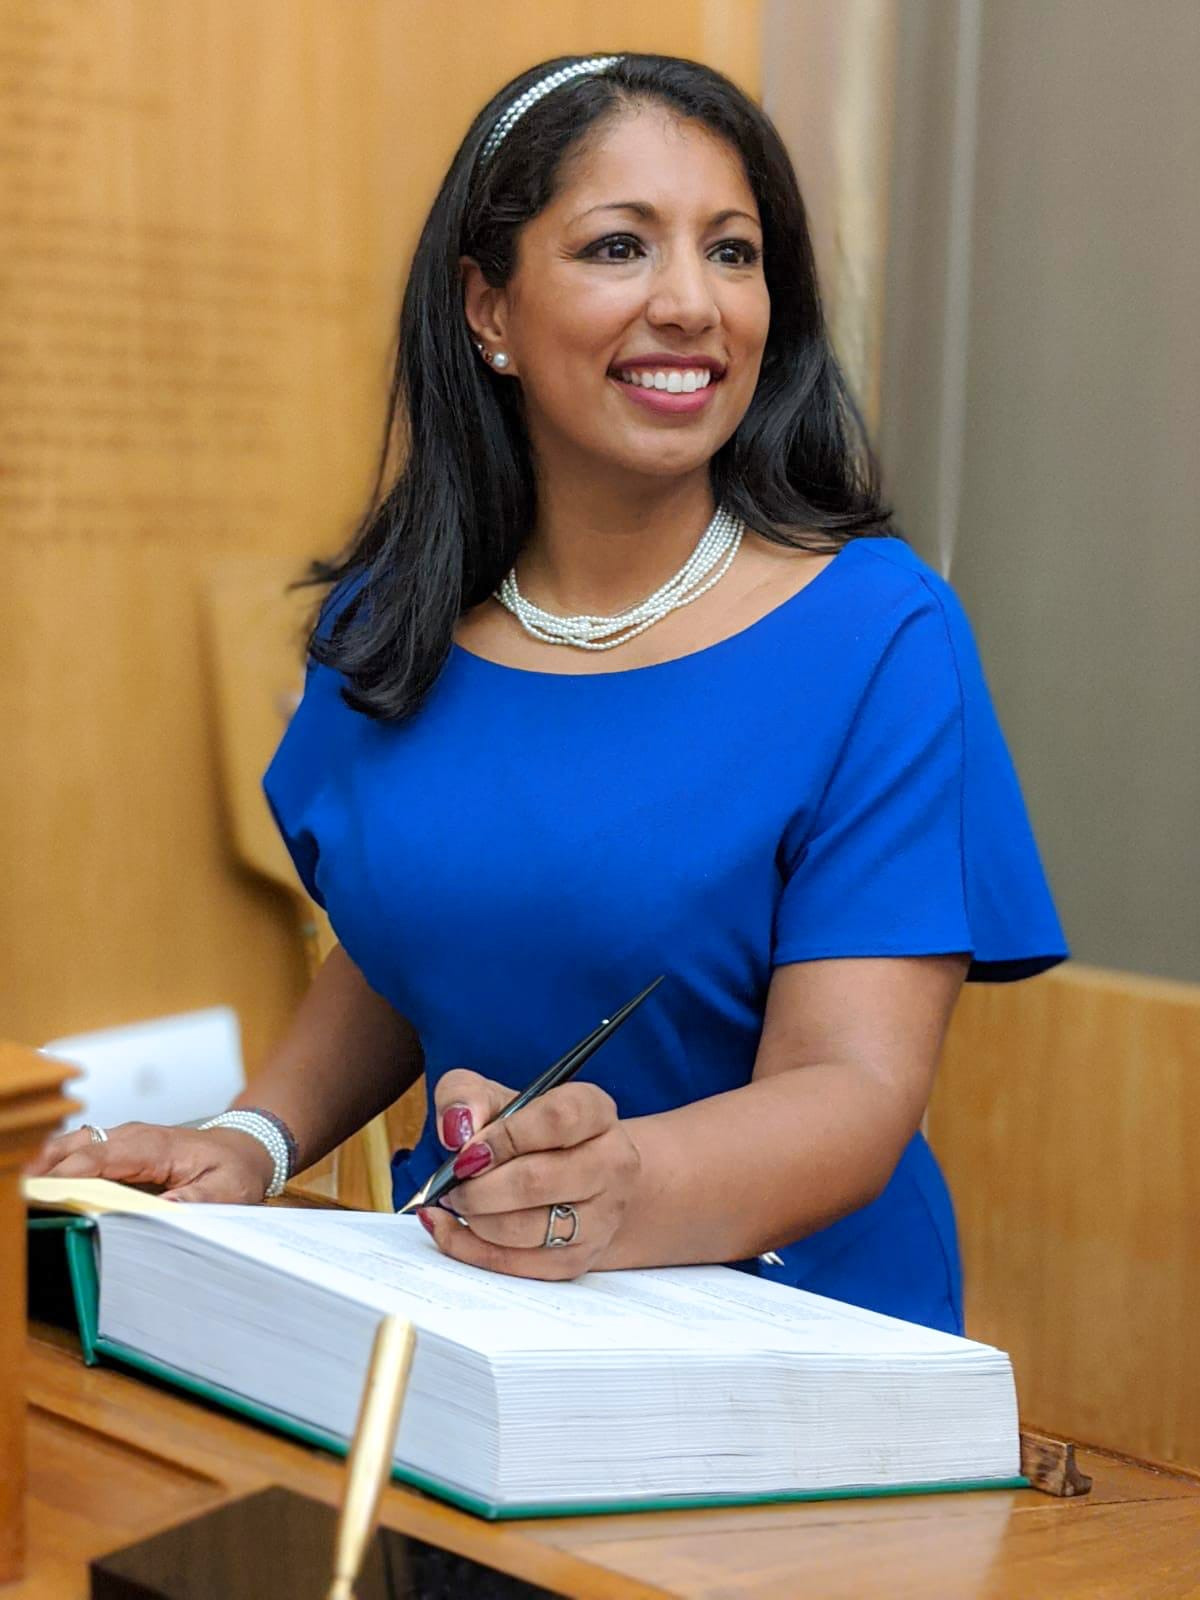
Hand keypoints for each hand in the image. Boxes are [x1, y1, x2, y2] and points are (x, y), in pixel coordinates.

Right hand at [25, 1121, 275, 1203]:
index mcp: (155, 1146)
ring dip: (47, 1164)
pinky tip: (40, 1184)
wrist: (246, 1148)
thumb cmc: (235, 1169)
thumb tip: (161, 1213)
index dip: (70, 1174)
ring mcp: (124, 1141)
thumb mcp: (226, 1190)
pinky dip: (58, 1164)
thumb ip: (194, 1202)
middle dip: (46, 1166)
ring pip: (74, 1145)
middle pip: (78, 1145)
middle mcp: (133, 1137)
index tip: (44, 1192)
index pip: (102, 1156)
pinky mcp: (120, 1151)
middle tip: (19, 1192)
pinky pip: (82, 1153)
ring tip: (21, 1190)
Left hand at [419, 1070, 641, 1279]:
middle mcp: (611, 1162)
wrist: (571, 1178)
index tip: (468, 1150)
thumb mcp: (494, 1099)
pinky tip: (450, 1229)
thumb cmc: (526, 1133)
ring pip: (528, 1228)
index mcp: (593, 1110)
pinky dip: (472, 1249)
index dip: (504, 1136)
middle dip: (480, 1187)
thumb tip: (456, 1127)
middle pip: (538, 1180)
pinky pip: (519, 1265)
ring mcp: (602, 1215)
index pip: (556, 1119)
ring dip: (477, 1219)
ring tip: (458, 1203)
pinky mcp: (581, 1257)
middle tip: (453, 1184)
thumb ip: (464, 1095)